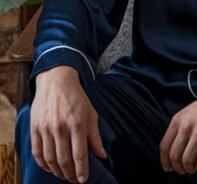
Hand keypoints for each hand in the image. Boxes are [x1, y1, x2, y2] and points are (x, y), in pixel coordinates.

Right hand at [31, 66, 105, 183]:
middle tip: (74, 180)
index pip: (79, 154)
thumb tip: (102, 155)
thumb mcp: (91, 113)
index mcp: (77, 123)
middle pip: (64, 160)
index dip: (82, 170)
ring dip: (57, 172)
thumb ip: (95, 136)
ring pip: (50, 159)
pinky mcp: (34, 128)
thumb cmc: (77, 98)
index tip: (84, 180)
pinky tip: (50, 168)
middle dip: (70, 174)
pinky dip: (43, 164)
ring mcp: (45, 129)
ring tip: (64, 176)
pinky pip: (37, 153)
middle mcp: (60, 127)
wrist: (56, 81)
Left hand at [159, 78, 196, 175]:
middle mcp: (187, 126)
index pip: (164, 146)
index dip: (164, 161)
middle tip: (182, 170)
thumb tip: (175, 147)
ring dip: (189, 169)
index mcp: (179, 119)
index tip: (168, 167)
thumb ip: (181, 126)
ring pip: (187, 160)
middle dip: (177, 167)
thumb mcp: (190, 110)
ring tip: (193, 169)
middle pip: (175, 155)